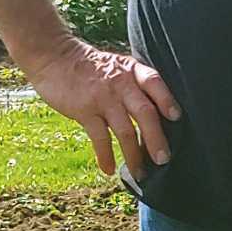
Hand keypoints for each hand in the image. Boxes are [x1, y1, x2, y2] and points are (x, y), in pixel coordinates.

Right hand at [22, 36, 182, 180]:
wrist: (54, 57)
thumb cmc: (91, 68)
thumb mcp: (118, 67)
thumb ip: (136, 85)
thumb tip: (160, 115)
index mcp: (132, 71)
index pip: (155, 83)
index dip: (167, 101)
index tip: (177, 118)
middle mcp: (121, 84)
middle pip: (145, 114)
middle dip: (156, 139)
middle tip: (163, 160)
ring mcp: (102, 98)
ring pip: (125, 131)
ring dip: (134, 155)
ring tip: (140, 173)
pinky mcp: (84, 110)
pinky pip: (99, 138)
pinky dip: (105, 156)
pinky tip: (109, 169)